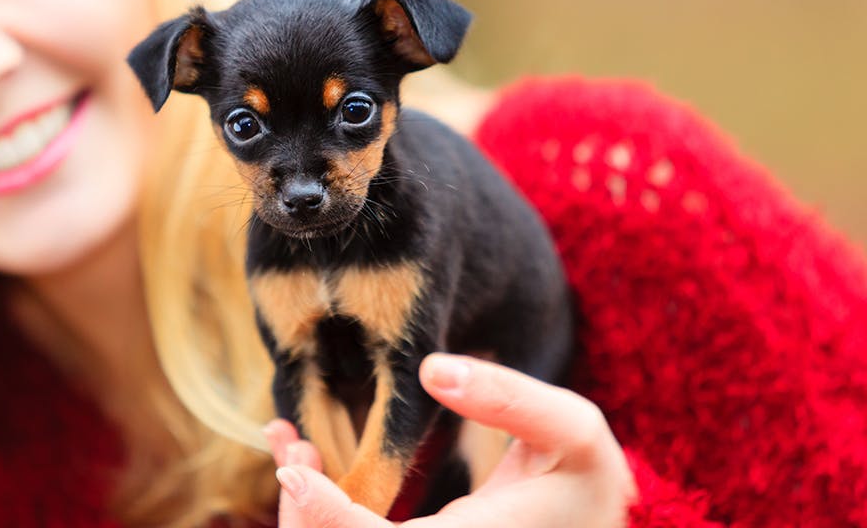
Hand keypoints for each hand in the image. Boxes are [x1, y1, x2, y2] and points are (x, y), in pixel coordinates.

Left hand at [263, 353, 635, 526]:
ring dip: (305, 515)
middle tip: (288, 444)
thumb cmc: (587, 479)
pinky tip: (310, 469)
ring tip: (292, 449)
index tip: (294, 472)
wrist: (595, 522)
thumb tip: (431, 369)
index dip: (330, 518)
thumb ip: (507, 398)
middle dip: (302, 515)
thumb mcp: (571, 429)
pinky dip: (326, 513)